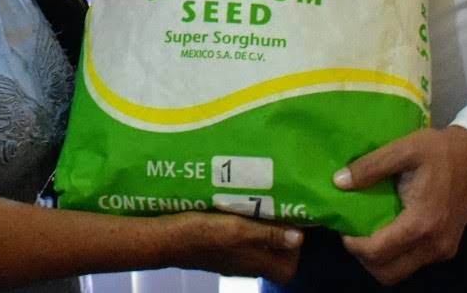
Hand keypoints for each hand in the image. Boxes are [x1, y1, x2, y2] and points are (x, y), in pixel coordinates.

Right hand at [169, 212, 302, 283]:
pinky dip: (245, 223)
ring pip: (258, 243)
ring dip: (262, 223)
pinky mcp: (220, 247)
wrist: (166, 238)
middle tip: (279, 203)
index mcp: (255, 262)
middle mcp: (247, 263)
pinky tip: (239, 204)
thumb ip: (268, 234)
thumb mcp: (237, 230)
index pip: (288, 267)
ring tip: (262, 198)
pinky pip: (242, 238)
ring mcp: (233, 257)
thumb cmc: (202, 233)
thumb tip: (300, 238)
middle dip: (280, 230)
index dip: (296, 248)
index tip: (293, 220)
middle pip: (275, 253)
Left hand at [337, 125, 466, 284]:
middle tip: (354, 235)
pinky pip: (414, 262)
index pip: (378, 252)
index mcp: (421, 222)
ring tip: (368, 233)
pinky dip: (397, 255)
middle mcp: (433, 245)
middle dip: (365, 259)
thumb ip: (370, 167)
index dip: (354, 245)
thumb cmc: (439, 151)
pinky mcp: (447, 248)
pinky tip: (388, 231)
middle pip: (389, 273)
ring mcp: (443, 250)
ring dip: (381, 260)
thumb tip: (338, 182)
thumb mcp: (403, 149)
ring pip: (402, 271)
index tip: (343, 229)